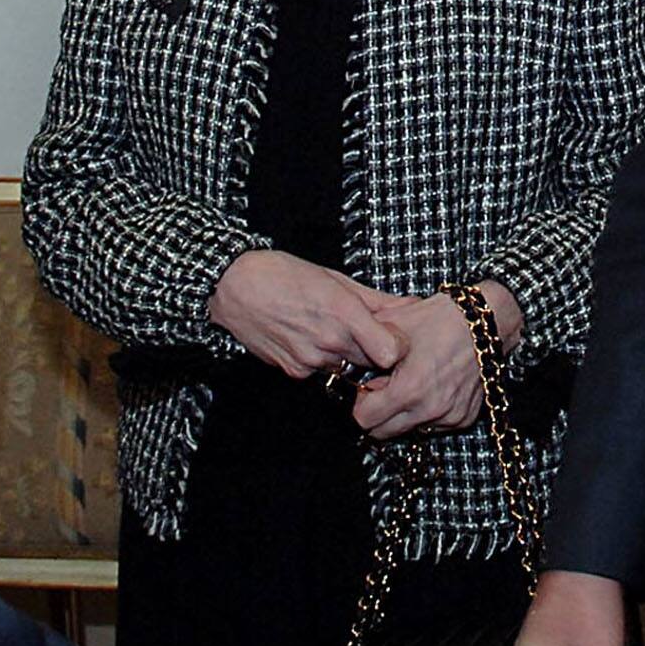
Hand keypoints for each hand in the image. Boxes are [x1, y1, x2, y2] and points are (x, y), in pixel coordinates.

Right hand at [205, 248, 404, 380]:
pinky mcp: (293, 371)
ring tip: (331, 329)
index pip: (390, 352)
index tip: (394, 337)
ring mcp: (309, 360)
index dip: (397, 347)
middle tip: (367, 333)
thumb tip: (412, 306)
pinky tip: (309, 337)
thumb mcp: (337, 279)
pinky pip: (321, 372)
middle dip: (374, 350)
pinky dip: (322, 359)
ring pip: (346, 367)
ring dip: (347, 354)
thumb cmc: (284, 274)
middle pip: (371, 361)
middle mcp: (328, 341)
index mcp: (343, 313)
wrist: (232, 287)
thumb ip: (378, 300)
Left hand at [351, 280, 525, 439]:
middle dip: (378, 414)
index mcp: (409, 389)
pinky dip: (427, 412)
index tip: (367, 389)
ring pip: (409, 430)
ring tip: (412, 382)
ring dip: (403, 414)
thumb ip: (363, 347)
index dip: (360, 403)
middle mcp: (430, 409)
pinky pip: (433, 426)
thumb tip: (343, 363)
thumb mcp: (393, 323)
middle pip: (383, 433)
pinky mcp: (464, 417)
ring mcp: (449, 416)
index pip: (364, 420)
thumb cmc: (439, 319)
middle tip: (385, 388)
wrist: (486, 322)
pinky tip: (432, 386)